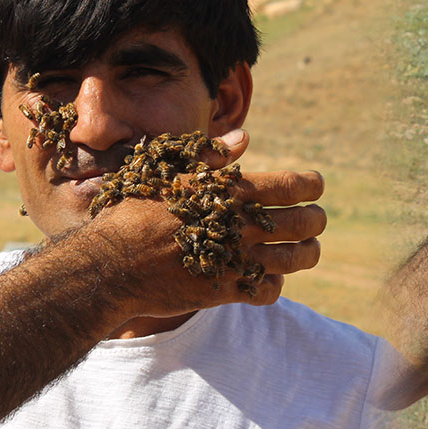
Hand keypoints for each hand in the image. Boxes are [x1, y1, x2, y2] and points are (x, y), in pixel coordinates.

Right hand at [87, 128, 325, 314]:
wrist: (110, 263)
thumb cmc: (136, 211)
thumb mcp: (171, 173)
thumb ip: (211, 156)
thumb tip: (245, 137)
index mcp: (229, 192)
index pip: (292, 186)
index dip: (311, 184)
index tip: (315, 185)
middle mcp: (239, 226)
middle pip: (304, 223)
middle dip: (316, 219)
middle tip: (316, 218)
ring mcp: (234, 260)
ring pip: (295, 258)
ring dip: (309, 252)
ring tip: (309, 248)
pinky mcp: (225, 291)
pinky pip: (268, 290)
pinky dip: (276, 283)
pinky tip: (272, 276)